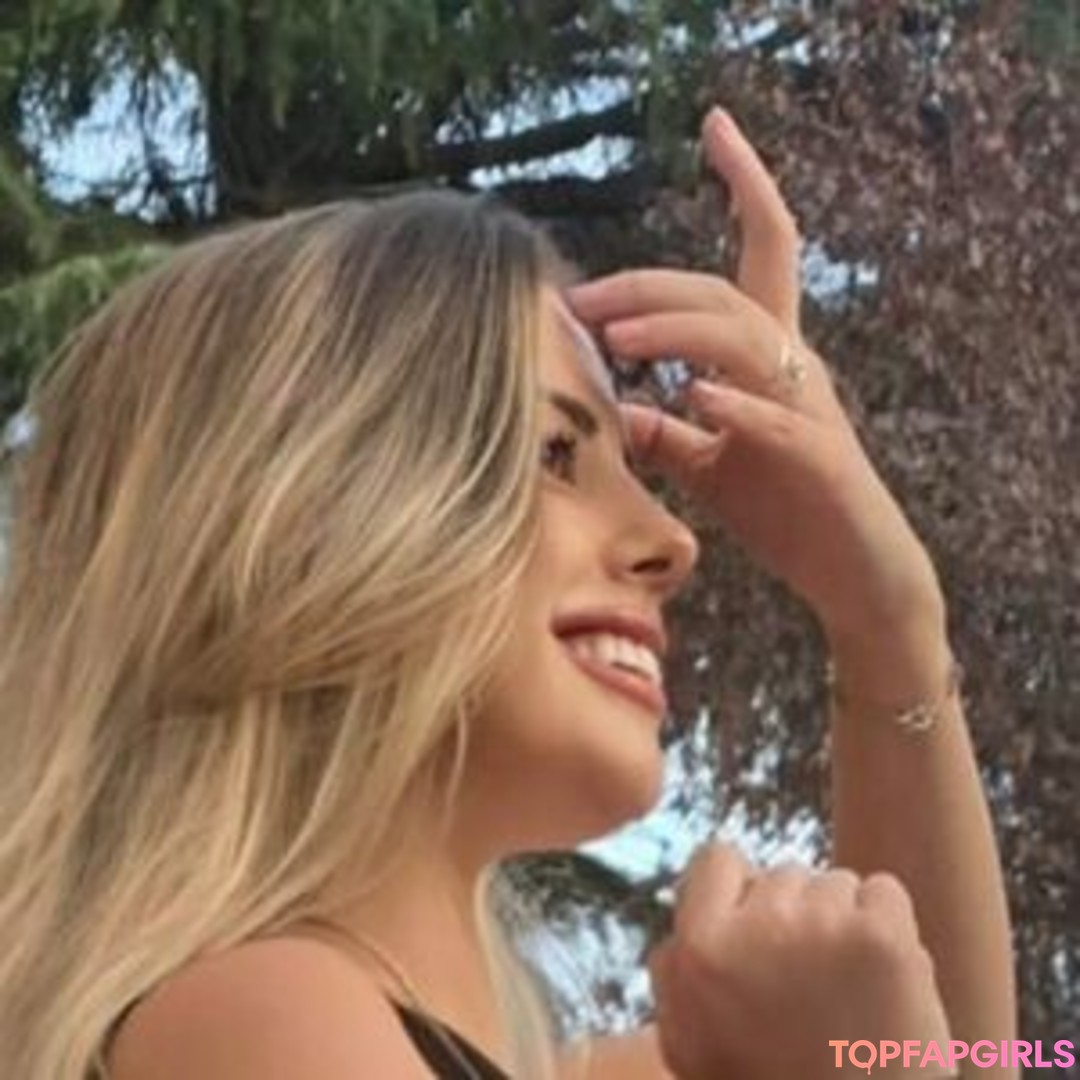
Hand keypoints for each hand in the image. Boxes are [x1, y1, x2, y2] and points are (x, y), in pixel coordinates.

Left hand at [564, 107, 944, 641]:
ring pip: (745, 341)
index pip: (759, 252)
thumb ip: (665, 432)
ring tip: (614, 339)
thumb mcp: (709, 465)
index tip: (714, 126)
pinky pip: (779, 420)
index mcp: (764, 359)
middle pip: (724, 294)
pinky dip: (737, 407)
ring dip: (676, 334)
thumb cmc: (783, 510)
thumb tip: (613, 406)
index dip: (746, 182)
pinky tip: (694, 397)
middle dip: (650, 285)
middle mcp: (789, 366)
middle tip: (582, 298)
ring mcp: (808, 408)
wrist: (853, 573)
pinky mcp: (820, 458)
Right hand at [647, 842, 952, 1079]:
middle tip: (814, 984)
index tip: (762, 928)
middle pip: (785, 875)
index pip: (718, 860)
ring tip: (854, 992)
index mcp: (701, 949)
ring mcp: (822, 926)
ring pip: (837, 883)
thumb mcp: (691, 1047)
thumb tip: (678, 932)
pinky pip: (884, 892)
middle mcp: (757, 924)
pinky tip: (889, 980)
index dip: (742, 889)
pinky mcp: (882, 939)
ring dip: (847, 923)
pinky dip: (890, 925)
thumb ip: (676, 979)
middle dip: (800, 917)